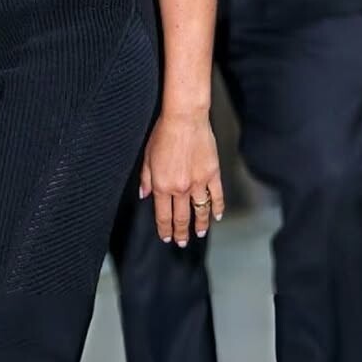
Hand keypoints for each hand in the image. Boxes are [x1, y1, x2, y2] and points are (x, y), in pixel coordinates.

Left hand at [141, 109, 223, 245]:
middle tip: (182, 242)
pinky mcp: (213, 174)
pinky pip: (217, 196)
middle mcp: (180, 188)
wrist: (185, 119)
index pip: (163, 215)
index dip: (164, 229)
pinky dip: (217, 208)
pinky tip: (216, 216)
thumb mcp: (147, 157)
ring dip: (199, 225)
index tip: (166, 237)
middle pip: (181, 217)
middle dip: (180, 233)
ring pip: (200, 211)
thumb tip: (144, 194)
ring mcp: (198, 183)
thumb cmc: (164, 133)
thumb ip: (146, 179)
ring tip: (199, 233)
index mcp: (162, 185)